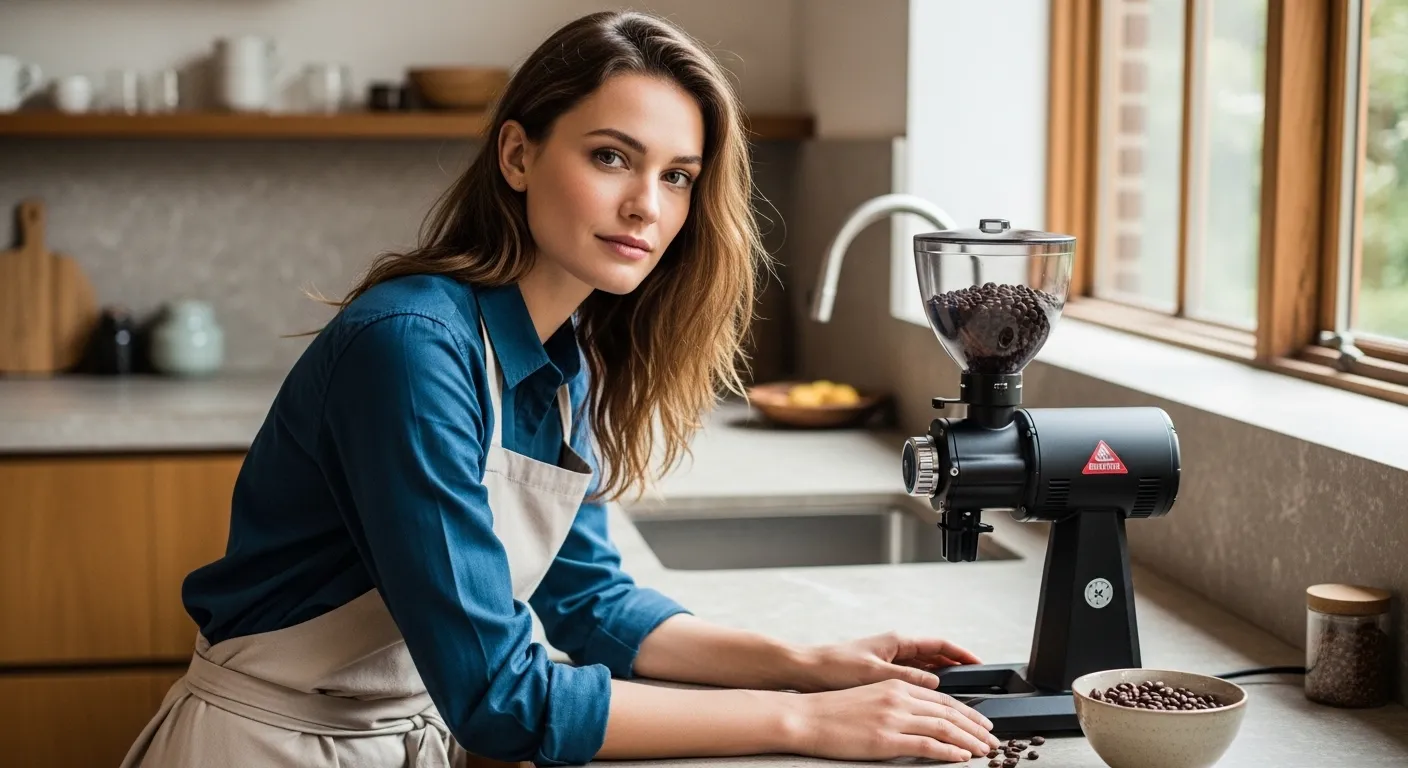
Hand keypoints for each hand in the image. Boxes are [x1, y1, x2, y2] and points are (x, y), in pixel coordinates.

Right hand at [781, 678, 1000, 761]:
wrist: (806, 717)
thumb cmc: (832, 711)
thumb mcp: (870, 696)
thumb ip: (896, 702)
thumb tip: (920, 716)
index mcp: (896, 685)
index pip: (942, 699)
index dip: (967, 713)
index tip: (982, 724)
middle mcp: (899, 698)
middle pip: (950, 712)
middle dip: (976, 728)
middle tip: (992, 741)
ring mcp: (893, 718)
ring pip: (944, 728)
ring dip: (969, 741)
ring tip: (984, 752)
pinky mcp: (886, 739)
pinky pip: (927, 746)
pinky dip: (949, 752)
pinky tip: (961, 758)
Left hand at [791, 631, 982, 692]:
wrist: (808, 671)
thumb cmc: (835, 667)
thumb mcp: (874, 673)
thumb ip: (907, 678)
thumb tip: (936, 682)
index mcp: (897, 642)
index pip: (939, 646)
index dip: (961, 654)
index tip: (979, 664)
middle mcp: (896, 649)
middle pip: (936, 658)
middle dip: (957, 669)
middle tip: (977, 685)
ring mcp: (889, 661)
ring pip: (925, 670)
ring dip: (943, 680)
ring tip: (961, 697)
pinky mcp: (881, 675)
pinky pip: (912, 680)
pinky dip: (925, 689)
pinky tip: (932, 702)